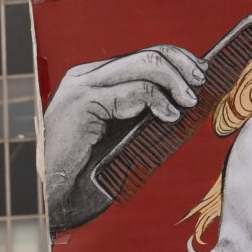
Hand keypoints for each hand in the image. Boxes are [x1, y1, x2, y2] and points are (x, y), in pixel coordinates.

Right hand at [41, 45, 204, 231]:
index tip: (200, 75)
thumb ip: (143, 118)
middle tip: (202, 83)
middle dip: (183, 64)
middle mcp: (87, 77)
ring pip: (146, 62)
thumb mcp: (121, 139)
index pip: (143, 57)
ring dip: (176, 81)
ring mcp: (83, 86)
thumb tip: (185, 105)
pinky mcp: (84, 102)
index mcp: (94, 82)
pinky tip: (170, 117)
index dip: (177, 61)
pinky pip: (137, 91)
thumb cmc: (84, 176)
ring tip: (189, 101)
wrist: (50, 198)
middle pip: (149, 53)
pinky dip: (161, 102)